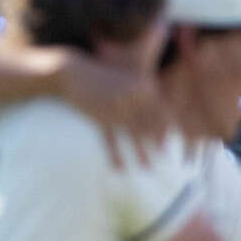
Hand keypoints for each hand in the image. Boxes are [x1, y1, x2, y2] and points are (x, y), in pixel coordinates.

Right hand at [56, 50, 172, 167]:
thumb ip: (141, 96)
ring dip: (141, 153)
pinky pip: (110, 140)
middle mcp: (132, 96)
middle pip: (150, 125)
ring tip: (147, 168)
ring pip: (133, 134)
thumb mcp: (124, 82)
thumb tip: (157, 116)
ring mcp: (116, 106)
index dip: (167, 129)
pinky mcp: (99, 115)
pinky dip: (115, 155)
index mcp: (142, 86)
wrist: (71, 72)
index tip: (169, 144)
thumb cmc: (102, 79)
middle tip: (165, 160)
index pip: (161, 111)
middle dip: (157, 144)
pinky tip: (119, 169)